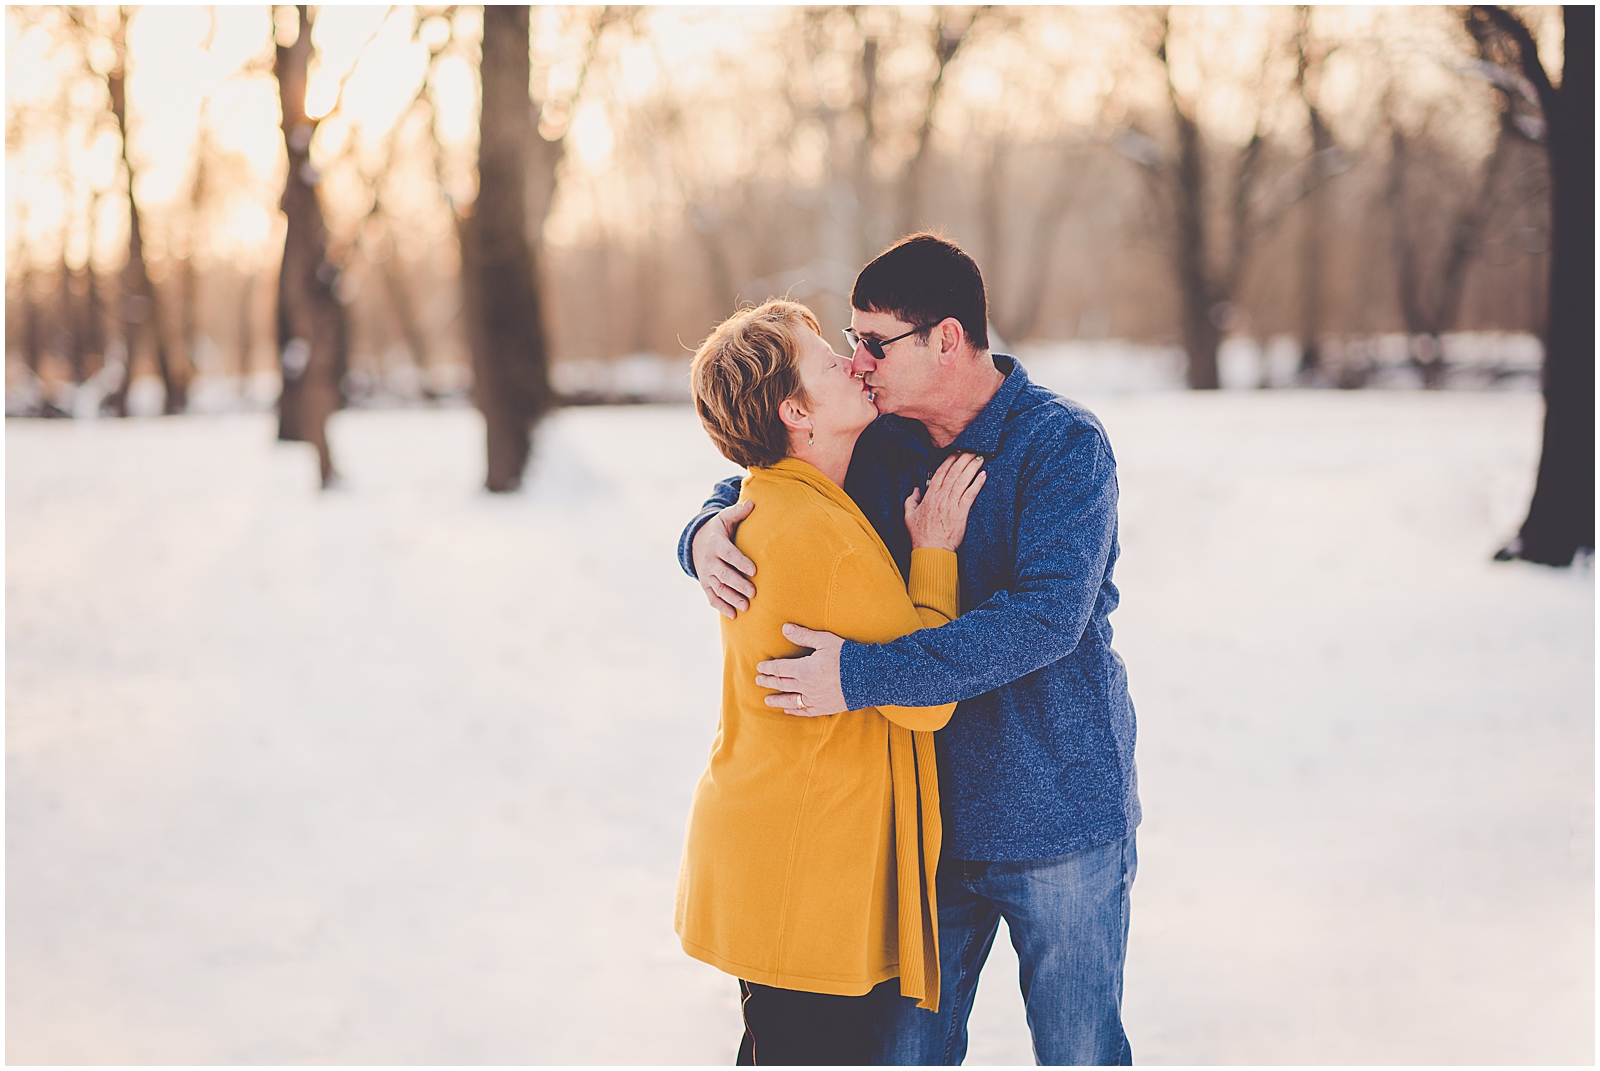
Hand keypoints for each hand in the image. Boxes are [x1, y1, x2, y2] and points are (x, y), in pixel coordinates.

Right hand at [693, 499, 756, 618]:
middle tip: (754, 593)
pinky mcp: (705, 584)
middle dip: (738, 584)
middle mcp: (709, 561)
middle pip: (724, 574)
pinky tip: (734, 615)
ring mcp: (706, 574)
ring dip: (732, 598)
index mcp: (715, 544)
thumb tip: (752, 503)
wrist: (696, 541)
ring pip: (718, 588)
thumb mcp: (725, 518)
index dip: (740, 562)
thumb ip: (738, 512)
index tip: (754, 570)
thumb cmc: (718, 529)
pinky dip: (721, 607)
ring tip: (747, 607)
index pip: (728, 554)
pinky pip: (712, 597)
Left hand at [755, 624, 846, 715]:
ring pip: (790, 700)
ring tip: (767, 700)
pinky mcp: (824, 707)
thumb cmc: (847, 656)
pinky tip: (788, 711)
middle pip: (781, 684)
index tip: (760, 667)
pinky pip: (805, 711)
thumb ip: (803, 635)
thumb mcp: (825, 641)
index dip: (768, 667)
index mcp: (804, 669)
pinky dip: (795, 711)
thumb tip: (785, 628)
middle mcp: (805, 686)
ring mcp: (814, 699)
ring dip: (777, 700)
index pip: (779, 668)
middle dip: (768, 682)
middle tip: (758, 681)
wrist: (868, 678)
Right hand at [905, 452, 986, 550]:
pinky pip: (971, 494)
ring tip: (979, 457)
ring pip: (962, 480)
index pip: (940, 473)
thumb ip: (911, 500)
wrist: (931, 550)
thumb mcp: (909, 516)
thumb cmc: (921, 535)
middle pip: (953, 473)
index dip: (949, 460)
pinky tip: (983, 475)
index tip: (956, 452)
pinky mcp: (961, 512)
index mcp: (929, 496)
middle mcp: (941, 497)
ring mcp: (952, 504)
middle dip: (963, 459)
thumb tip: (915, 490)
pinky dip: (977, 483)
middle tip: (971, 450)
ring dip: (971, 467)